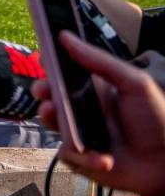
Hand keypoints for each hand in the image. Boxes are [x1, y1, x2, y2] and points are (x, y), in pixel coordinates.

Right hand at [30, 31, 164, 195]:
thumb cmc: (156, 121)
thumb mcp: (133, 84)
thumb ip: (99, 60)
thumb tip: (65, 36)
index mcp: (96, 90)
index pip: (66, 74)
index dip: (51, 66)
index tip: (43, 58)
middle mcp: (85, 111)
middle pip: (53, 97)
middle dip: (43, 91)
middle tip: (42, 90)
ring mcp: (82, 134)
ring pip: (53, 124)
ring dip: (51, 119)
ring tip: (54, 114)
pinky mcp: (82, 159)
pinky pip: (67, 154)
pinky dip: (83, 157)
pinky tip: (103, 158)